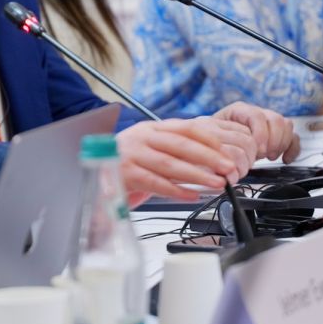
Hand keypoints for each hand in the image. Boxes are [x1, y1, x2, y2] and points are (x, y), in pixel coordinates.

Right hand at [115, 117, 256, 202]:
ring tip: (216, 183)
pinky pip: (154, 183)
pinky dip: (175, 190)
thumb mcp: (152, 150)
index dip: (209, 140)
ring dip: (196, 175)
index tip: (226, 153)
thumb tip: (213, 161)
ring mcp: (131, 155)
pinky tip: (191, 195)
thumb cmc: (129, 165)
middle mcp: (141, 138)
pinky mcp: (124, 174)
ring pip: (169, 164)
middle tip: (228, 169)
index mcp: (152, 129)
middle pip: (181, 145)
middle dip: (208, 157)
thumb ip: (176, 152)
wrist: (94, 173)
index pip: (186, 128)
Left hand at [214, 101, 300, 162]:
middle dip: (273, 140)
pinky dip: (292, 149)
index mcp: (240, 110)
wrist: (217, 144)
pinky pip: (293, 137)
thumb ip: (226, 140)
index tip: (258, 151)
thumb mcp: (215, 138)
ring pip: (286, 125)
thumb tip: (237, 151)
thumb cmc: (215, 140)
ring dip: (282, 143)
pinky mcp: (277, 134)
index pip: (257, 116)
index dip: (260, 134)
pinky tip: (285, 159)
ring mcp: (268, 122)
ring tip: (270, 156)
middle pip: (276, 119)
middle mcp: (256, 113)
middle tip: (264, 155)